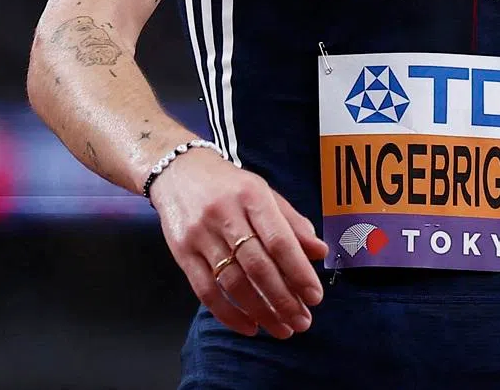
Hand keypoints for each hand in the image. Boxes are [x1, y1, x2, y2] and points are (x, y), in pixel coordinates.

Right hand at [150, 148, 327, 337]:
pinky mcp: (182, 253)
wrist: (179, 171)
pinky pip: (206, 291)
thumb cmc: (229, 185)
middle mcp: (226, 215)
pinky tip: (249, 326)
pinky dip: (229, 314)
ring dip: (260, 311)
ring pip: (233, 283)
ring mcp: (201, 235)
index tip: (315, 296)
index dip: (299, 271)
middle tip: (302, 321)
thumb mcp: (264, 193)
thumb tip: (320, 251)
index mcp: (252, 196)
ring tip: (281, 328)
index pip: (279, 240)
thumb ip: (292, 223)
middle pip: (257, 266)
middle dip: (283, 299)